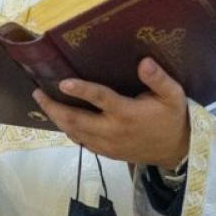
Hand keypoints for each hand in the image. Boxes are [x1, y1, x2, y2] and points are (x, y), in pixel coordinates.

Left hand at [32, 58, 189, 170]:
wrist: (177, 151)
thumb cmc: (173, 118)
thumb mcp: (173, 96)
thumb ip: (158, 79)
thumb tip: (144, 62)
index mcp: (127, 114)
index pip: (101, 100)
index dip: (81, 90)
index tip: (63, 82)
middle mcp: (113, 131)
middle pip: (76, 120)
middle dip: (54, 107)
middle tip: (38, 93)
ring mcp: (107, 145)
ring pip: (74, 133)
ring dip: (57, 118)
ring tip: (43, 103)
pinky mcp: (106, 153)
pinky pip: (81, 142)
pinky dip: (68, 130)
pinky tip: (61, 119)